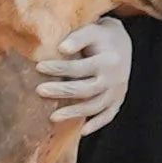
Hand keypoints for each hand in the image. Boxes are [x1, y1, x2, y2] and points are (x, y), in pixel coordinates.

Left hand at [35, 17, 132, 134]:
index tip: (39, 67)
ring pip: (96, 106)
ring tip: (52, 117)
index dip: (60, 68)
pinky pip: (108, 115)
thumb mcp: (91, 31)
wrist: (122, 43)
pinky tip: (81, 131)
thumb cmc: (100, 36)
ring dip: (75, 113)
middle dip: (62, 91)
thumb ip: (77, 38)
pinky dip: (97, 124)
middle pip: (87, 89)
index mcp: (108, 61)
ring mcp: (117, 92)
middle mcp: (115, 79)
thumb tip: (61, 48)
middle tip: (39, 90)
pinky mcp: (118, 100)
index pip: (81, 68)